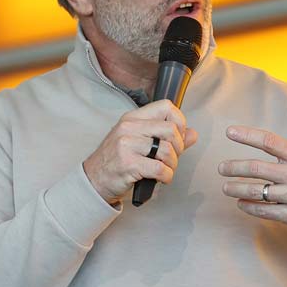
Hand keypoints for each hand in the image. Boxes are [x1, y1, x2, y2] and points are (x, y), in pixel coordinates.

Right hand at [82, 100, 197, 204]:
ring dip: (172, 165)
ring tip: (164, 169)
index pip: (166, 106)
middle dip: (178, 148)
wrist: (94, 180)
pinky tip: (160, 178)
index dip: (179, 122)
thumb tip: (192, 133)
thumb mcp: (140, 143)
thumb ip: (168, 138)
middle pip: (171, 129)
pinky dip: (166, 176)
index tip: (177, 137)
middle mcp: (129, 127)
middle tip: (171, 158)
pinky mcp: (128, 163)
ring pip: (167, 150)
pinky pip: (160, 168)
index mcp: (133, 118)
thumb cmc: (117, 160)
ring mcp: (126, 144)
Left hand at [218, 97, 286, 230]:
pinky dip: (249, 207)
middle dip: (234, 167)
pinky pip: (265, 211)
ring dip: (237, 189)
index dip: (247, 135)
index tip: (229, 132)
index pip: (269, 142)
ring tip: (226, 186)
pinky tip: (241, 203)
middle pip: (257, 169)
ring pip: (257, 191)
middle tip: (221, 168)